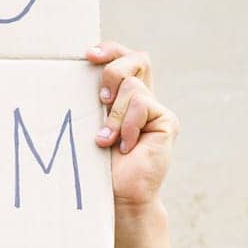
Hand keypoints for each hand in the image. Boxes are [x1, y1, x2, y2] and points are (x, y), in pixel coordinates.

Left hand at [84, 42, 178, 211]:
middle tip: (100, 98)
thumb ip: (92, 101)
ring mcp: (157, 110)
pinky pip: (144, 105)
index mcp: (124, 98)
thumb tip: (80, 69)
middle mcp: (143, 100)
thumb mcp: (89, 126)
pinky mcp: (167, 122)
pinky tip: (126, 147)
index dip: (110, 50)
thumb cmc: (97, 167)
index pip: (124, 57)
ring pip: (133, 86)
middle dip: (113, 71)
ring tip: (106, 141)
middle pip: (137, 59)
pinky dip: (127, 125)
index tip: (87, 55)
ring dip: (113, 115)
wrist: (118, 197)